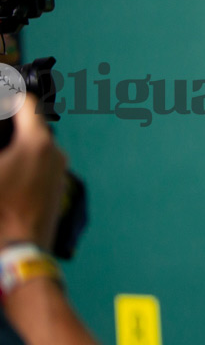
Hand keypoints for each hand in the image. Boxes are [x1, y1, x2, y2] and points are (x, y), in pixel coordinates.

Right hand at [0, 96, 66, 249]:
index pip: (26, 104)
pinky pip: (38, 165)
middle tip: (2, 115)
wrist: (17, 255)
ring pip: (35, 146)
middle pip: (31, 125)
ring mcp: (59, 173)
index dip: (9, 95)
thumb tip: (2, 134)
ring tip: (3, 145)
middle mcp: (56, 153)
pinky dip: (22, 162)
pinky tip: (6, 170)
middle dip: (11, 121)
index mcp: (38, 143)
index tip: (1, 88)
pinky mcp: (56, 190)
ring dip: (17, 143)